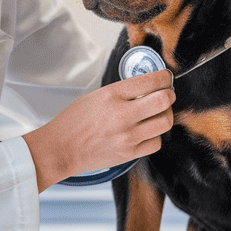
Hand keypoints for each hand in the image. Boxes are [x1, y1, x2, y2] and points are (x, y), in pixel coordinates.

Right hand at [24, 69, 174, 190]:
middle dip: (169, 95)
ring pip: (165, 122)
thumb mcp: (96, 96)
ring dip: (166, 115)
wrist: (61, 148)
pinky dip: (156, 135)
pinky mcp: (130, 153)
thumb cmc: (74, 121)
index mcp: (112, 95)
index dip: (164, 77)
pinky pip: (157, 142)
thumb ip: (122, 92)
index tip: (165, 78)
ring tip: (158, 113)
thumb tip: (147, 87)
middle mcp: (122, 115)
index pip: (151, 81)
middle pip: (164, 100)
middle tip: (166, 94)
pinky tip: (148, 131)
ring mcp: (128, 136)